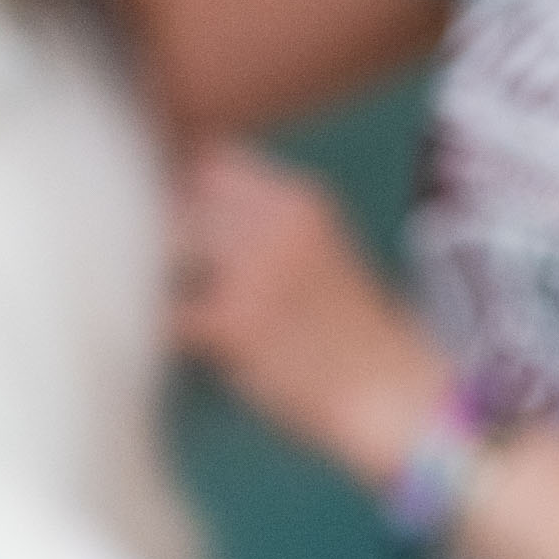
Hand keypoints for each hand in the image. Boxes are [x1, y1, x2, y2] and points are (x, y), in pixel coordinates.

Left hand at [175, 142, 447, 487]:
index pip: (214, 166)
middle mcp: (278, 226)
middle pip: (185, 204)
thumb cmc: (347, 326)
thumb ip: (263, 216)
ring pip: (170, 250)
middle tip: (193, 279)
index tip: (196, 227)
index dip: (192, 194)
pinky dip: (175, 328)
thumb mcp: (318, 244)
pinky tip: (204, 345)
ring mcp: (254, 272)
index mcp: (302, 201)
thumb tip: (186, 186)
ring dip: (170, 278)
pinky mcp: (233, 325)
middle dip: (175, 238)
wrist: (388, 391)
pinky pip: (171, 311)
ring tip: (199, 309)